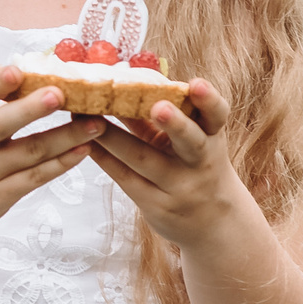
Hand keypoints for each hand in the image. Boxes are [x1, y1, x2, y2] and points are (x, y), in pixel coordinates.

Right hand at [0, 65, 104, 246]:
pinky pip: (35, 178)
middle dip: (32, 109)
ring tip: (95, 123)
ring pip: (29, 153)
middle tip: (61, 94)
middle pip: (1, 125)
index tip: (17, 71)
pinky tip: (82, 150)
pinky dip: (61, 164)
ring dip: (65, 137)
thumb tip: (31, 72)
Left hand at [83, 79, 252, 250]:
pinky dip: (105, 158)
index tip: (195, 83)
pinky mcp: (156, 205)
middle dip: (175, 123)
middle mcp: (200, 162)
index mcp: (213, 137)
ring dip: (114, 137)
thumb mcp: (192, 140)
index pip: (217, 115)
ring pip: (144, 160)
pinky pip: (126, 178)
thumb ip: (164, 117)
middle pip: (191, 141)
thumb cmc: (194, 166)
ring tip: (88, 116)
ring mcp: (179, 187)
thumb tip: (124, 81)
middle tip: (158, 107)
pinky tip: (85, 143)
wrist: (213, 222)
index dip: (208, 99)